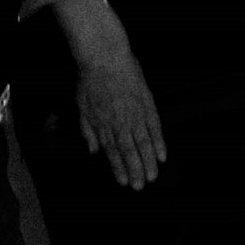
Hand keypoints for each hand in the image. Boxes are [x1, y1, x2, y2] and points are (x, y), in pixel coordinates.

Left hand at [74, 37, 166, 190]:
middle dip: (135, 171)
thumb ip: (87, 130)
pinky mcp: (147, 104)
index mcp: (102, 124)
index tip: (124, 182)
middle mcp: (119, 122)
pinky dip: (159, 142)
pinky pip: (155, 127)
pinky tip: (162, 155)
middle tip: (141, 186)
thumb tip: (93, 150)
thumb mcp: (82, 106)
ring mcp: (135, 114)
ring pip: (143, 143)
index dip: (118, 168)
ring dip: (148, 162)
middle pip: (129, 152)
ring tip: (153, 176)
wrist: (105, 57)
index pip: (112, 152)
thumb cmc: (91, 81)